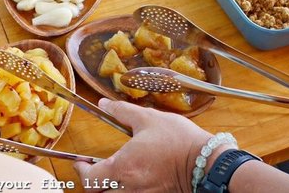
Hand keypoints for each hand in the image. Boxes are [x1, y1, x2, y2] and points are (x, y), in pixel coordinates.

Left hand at [73, 98, 225, 192]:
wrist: (207, 164)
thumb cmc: (179, 141)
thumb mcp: (148, 119)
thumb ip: (122, 111)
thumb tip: (103, 104)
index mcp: (123, 168)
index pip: (90, 178)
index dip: (81, 170)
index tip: (81, 161)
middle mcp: (129, 188)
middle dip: (92, 183)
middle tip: (93, 169)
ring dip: (108, 189)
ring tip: (111, 175)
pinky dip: (124, 191)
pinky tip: (131, 180)